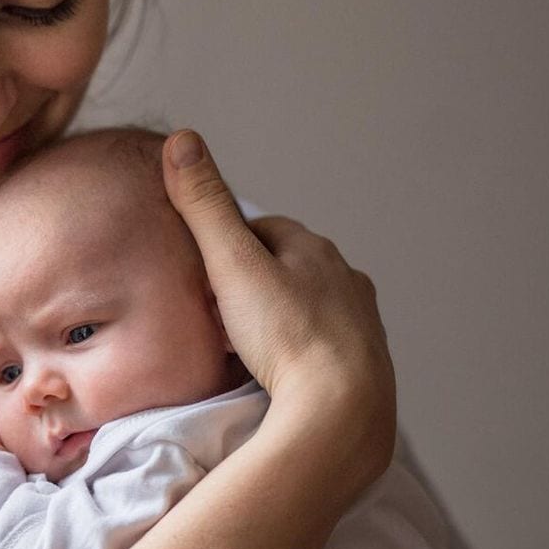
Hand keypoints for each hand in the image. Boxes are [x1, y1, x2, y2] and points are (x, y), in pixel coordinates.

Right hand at [160, 131, 396, 468]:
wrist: (341, 411)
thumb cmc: (285, 335)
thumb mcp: (231, 264)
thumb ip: (205, 206)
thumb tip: (182, 137)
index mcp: (313, 248)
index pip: (262, 229)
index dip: (227, 245)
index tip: (202, 272)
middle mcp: (345, 278)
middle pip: (288, 267)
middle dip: (254, 280)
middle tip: (216, 310)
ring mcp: (360, 322)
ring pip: (309, 306)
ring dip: (280, 316)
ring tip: (246, 344)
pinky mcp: (366, 364)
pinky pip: (324, 345)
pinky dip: (301, 349)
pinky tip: (281, 371)